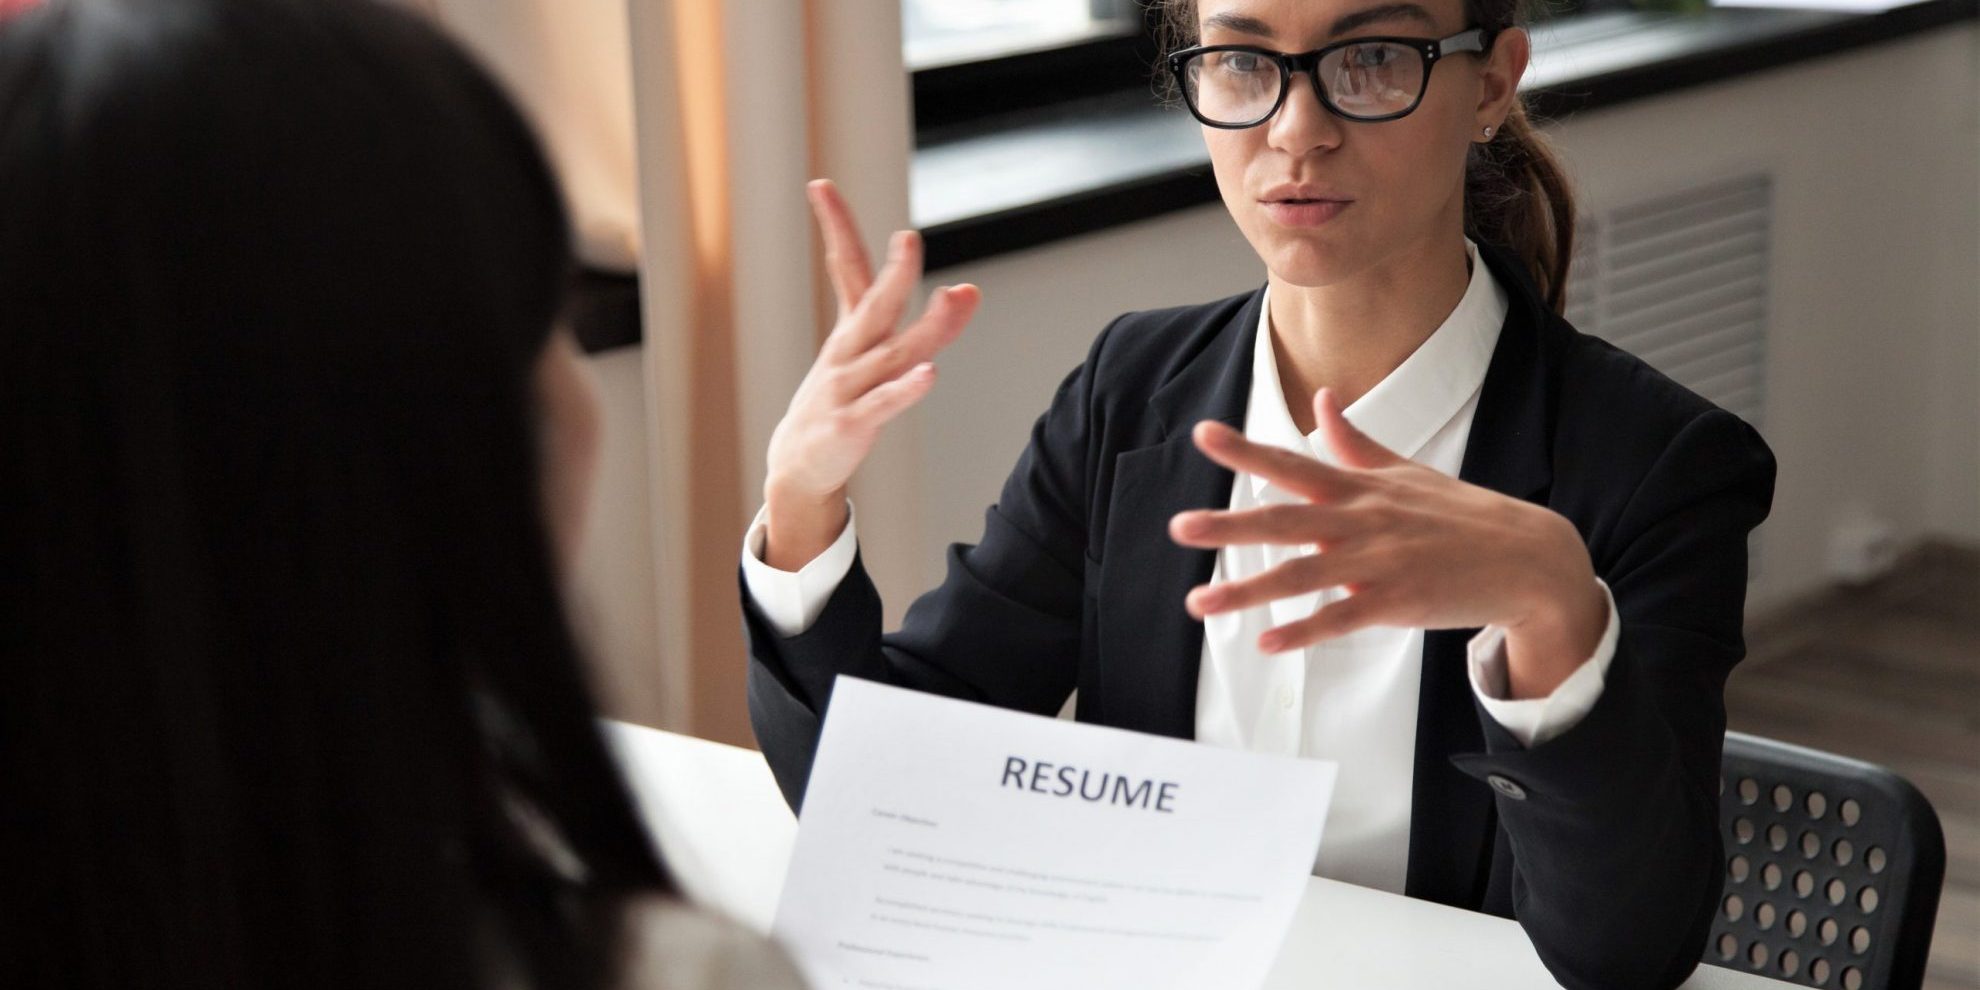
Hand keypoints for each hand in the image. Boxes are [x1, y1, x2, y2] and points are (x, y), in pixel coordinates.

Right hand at [761, 180, 979, 569]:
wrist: (798, 464)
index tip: (819, 185)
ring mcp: (847, 388)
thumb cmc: (841, 402)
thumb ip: (923, 324)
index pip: (843, 268)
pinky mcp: (851, 424)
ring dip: (924, 328)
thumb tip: (968, 289)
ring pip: (890, 353)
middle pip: (874, 306)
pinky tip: (930, 374)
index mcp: (850, 331)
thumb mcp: (875, 357)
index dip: (835, 227)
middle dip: (894, 273)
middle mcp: (847, 353)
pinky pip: (883, 404)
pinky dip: (906, 389)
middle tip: (908, 238)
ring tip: (953, 298)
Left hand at [1167, 388, 1607, 698]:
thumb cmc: (1462, 514)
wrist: (1527, 558)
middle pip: (1285, 520)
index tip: (1203, 435)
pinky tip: (1266, 642)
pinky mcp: (1396, 603)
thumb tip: (1323, 400)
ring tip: (1199, 602)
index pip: (1292, 463)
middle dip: (1229, 524)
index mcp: (1360, 488)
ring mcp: (1378, 563)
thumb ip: (1354, 442)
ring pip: (1302, 575)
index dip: (1246, 450)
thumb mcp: (1405, 471)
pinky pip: (1340, 619)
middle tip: (1179, 527)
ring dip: (1248, 590)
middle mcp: (1362, 521)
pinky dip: (1303, 631)